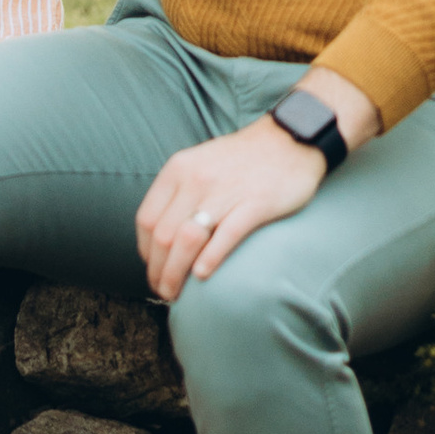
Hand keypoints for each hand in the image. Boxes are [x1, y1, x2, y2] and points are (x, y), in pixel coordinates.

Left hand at [137, 110, 334, 299]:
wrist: (288, 139)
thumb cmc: (241, 159)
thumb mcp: (198, 163)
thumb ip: (178, 192)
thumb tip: (160, 235)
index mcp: (178, 170)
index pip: (147, 219)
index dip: (145, 252)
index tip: (152, 269)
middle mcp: (196, 179)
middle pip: (163, 235)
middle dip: (158, 270)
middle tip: (163, 291)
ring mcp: (225, 191)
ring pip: (187, 239)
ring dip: (176, 272)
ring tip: (177, 294)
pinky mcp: (255, 204)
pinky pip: (225, 236)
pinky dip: (210, 259)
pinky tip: (203, 276)